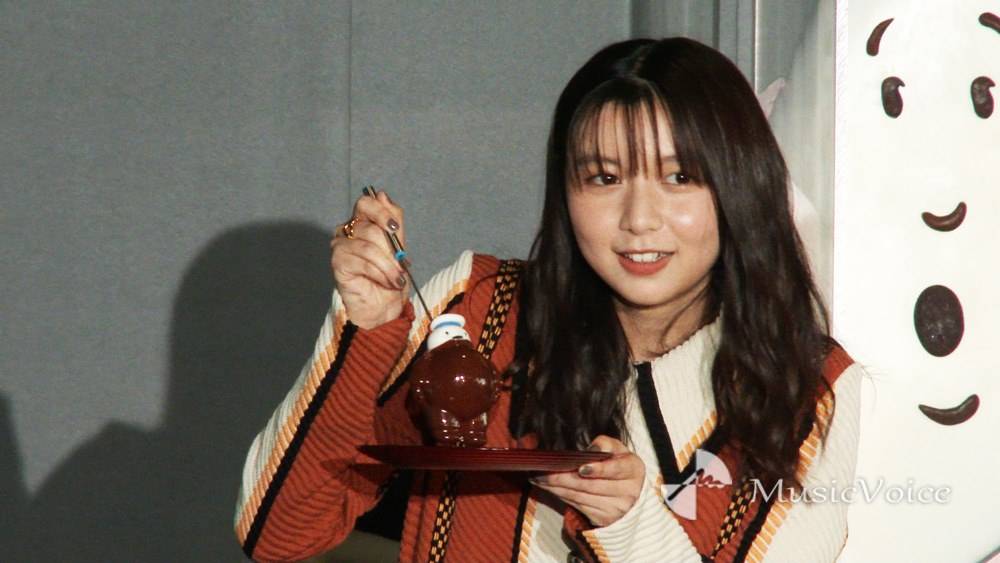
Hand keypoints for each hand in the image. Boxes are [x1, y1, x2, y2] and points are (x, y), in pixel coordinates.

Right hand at [330, 190, 407, 328]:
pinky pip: (363, 262)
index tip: (395, 228)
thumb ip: (393, 222)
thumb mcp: (398, 247)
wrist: (383, 305)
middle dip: (391, 250)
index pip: (366, 203)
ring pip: (368, 247)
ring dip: (388, 266)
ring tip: (398, 279)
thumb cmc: (388, 276)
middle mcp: (348, 230)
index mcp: (362, 222)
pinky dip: (380, 274)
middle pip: (371, 228)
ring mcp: (340, 245)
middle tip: (402, 265)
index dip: (381, 212)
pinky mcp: (337, 262)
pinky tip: (387, 282)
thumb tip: (383, 195)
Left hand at [530, 435, 644, 526]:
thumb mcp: (617, 450)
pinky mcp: (603, 518)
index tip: (581, 468)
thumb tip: (591, 449)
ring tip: (539, 477)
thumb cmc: (618, 465)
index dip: (598, 469)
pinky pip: (577, 505)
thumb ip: (605, 444)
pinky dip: (560, 495)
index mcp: (634, 469)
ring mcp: (616, 508)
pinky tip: (548, 487)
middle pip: (591, 485)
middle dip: (564, 478)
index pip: (615, 469)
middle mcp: (628, 492)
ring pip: (580, 496)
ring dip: (556, 487)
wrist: (629, 492)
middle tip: (544, 470)